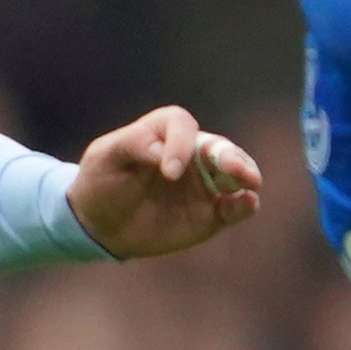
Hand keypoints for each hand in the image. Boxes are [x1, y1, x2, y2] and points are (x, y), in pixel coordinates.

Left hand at [68, 104, 265, 258]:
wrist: (99, 224)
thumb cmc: (101, 182)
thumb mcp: (104, 157)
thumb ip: (132, 144)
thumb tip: (161, 152)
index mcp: (165, 133)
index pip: (181, 125)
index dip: (180, 143)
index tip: (167, 172)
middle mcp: (192, 154)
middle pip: (219, 147)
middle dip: (230, 156)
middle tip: (235, 169)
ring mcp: (205, 183)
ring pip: (236, 173)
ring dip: (245, 174)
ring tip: (250, 183)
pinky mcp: (212, 212)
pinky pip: (236, 206)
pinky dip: (246, 204)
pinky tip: (248, 203)